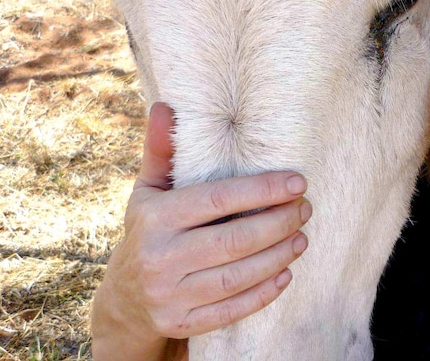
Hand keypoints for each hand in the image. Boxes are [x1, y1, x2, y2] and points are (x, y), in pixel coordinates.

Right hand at [91, 103, 309, 359]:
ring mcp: (170, 294)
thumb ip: (161, 151)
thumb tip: (165, 106)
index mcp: (155, 217)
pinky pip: (232, 310)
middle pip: (235, 240)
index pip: (218, 199)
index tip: (297, 182)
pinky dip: (263, 293)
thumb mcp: (147, 191)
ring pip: (238, 276)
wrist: (123, 299)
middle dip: (279, 223)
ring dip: (278, 256)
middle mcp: (160, 257)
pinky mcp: (181, 323)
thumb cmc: (147, 231)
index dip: (262, 190)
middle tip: (305, 209)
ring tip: (302, 237)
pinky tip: (286, 273)